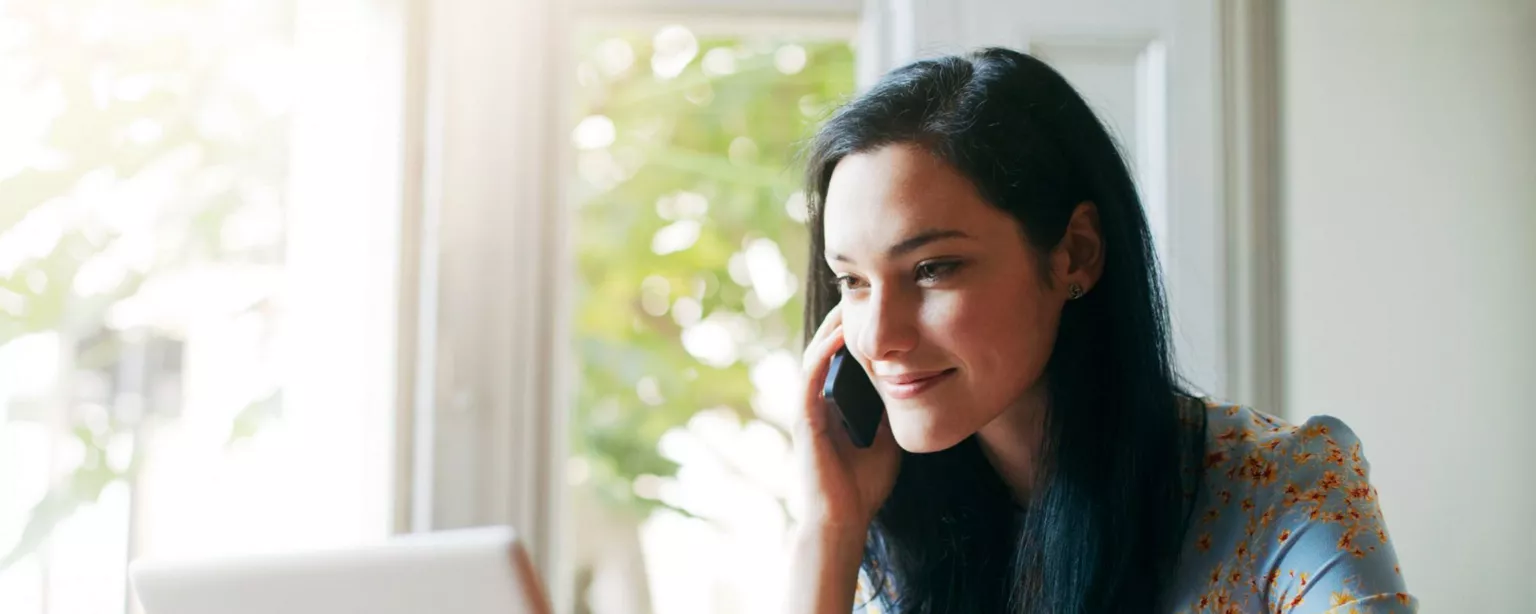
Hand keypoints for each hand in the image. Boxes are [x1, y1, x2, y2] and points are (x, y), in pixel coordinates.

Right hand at [790, 304, 900, 532]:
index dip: (853, 328)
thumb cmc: (863, 486)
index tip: (874, 303)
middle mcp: (816, 400)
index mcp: (833, 403)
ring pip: (814, 355)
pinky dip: (823, 354)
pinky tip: (841, 337)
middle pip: (824, 347)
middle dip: (840, 318)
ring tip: (850, 301)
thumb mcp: (887, 436)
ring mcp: (807, 409)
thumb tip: (913, 382)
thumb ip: (890, 410)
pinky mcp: (804, 420)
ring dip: (831, 328)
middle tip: (861, 289)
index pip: (840, 356)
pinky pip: (810, 378)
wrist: (844, 521)